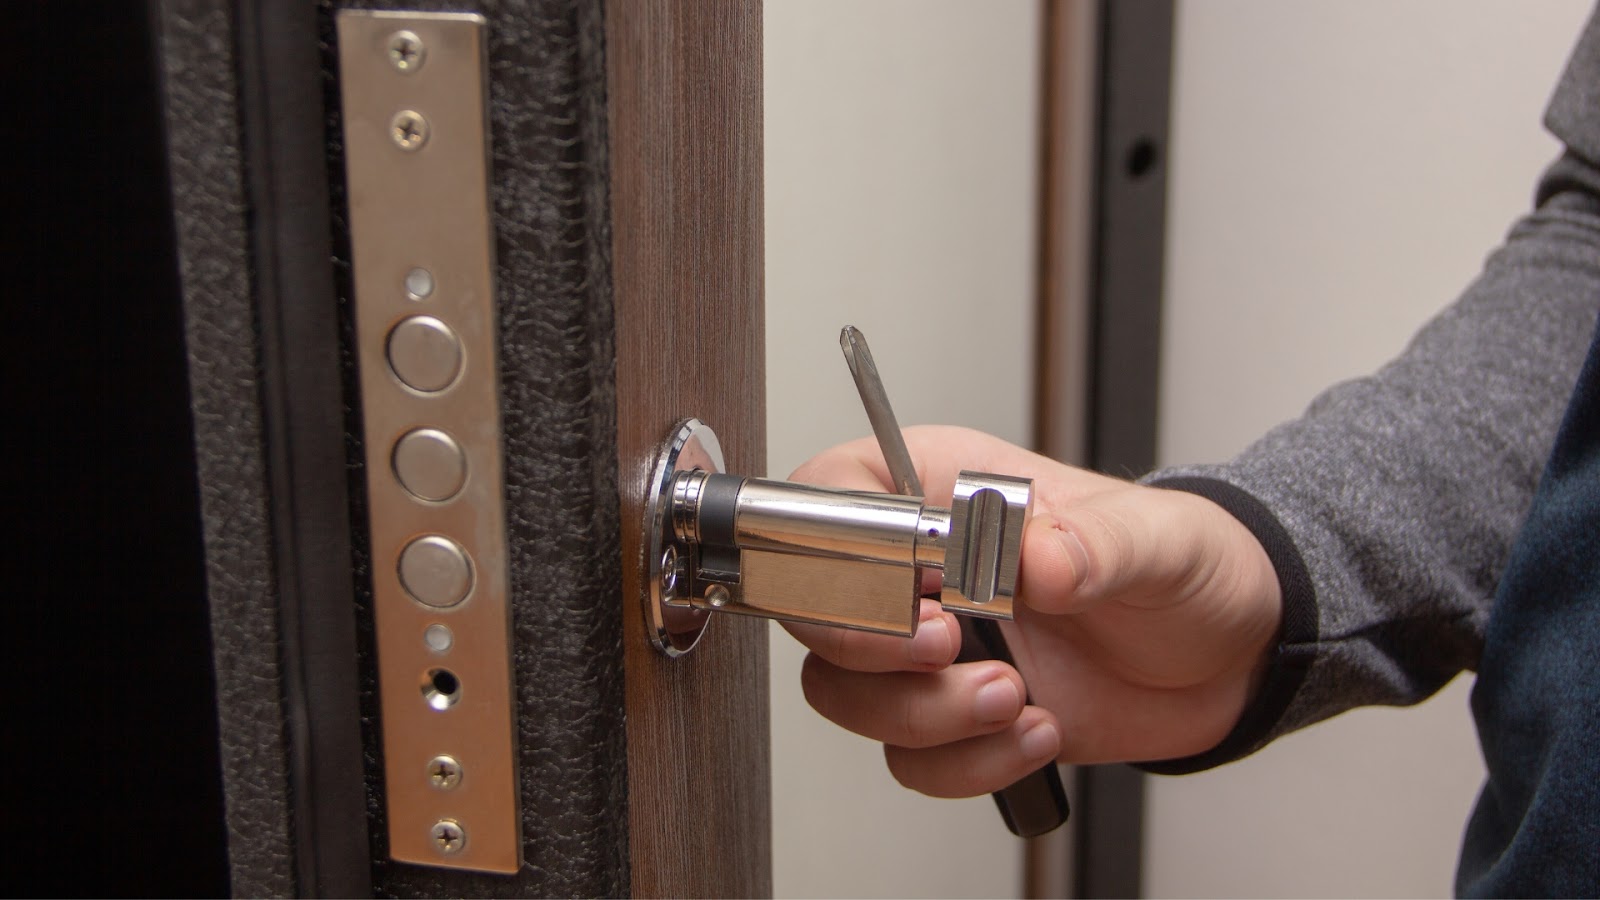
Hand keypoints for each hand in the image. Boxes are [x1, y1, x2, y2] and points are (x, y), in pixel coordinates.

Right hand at [782, 425, 1280, 797]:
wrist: (1232, 654)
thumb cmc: (1184, 564)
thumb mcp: (1155, 539)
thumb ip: (1091, 544)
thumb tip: (1033, 556)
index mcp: (940, 486)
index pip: (829, 499)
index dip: (844, 552)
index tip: (918, 589)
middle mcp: (918, 569)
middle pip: (813, 609)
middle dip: (872, 645)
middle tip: (949, 647)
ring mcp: (928, 647)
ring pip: (845, 693)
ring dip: (922, 715)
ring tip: (1012, 696)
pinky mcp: (952, 714)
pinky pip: (908, 758)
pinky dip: (965, 762)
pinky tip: (1035, 732)